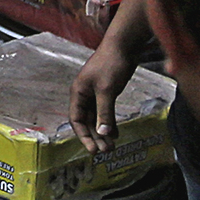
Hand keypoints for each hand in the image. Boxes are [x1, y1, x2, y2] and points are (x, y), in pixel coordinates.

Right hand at [70, 36, 139, 152]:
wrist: (123, 47)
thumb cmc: (111, 66)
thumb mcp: (107, 90)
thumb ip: (104, 112)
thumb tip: (103, 134)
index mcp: (78, 93)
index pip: (76, 119)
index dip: (83, 136)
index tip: (93, 151)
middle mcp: (84, 95)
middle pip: (87, 121)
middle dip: (95, 137)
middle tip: (106, 152)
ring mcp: (95, 93)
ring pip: (96, 117)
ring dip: (102, 131)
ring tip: (112, 145)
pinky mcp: (106, 92)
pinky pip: (104, 111)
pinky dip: (109, 122)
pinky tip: (115, 132)